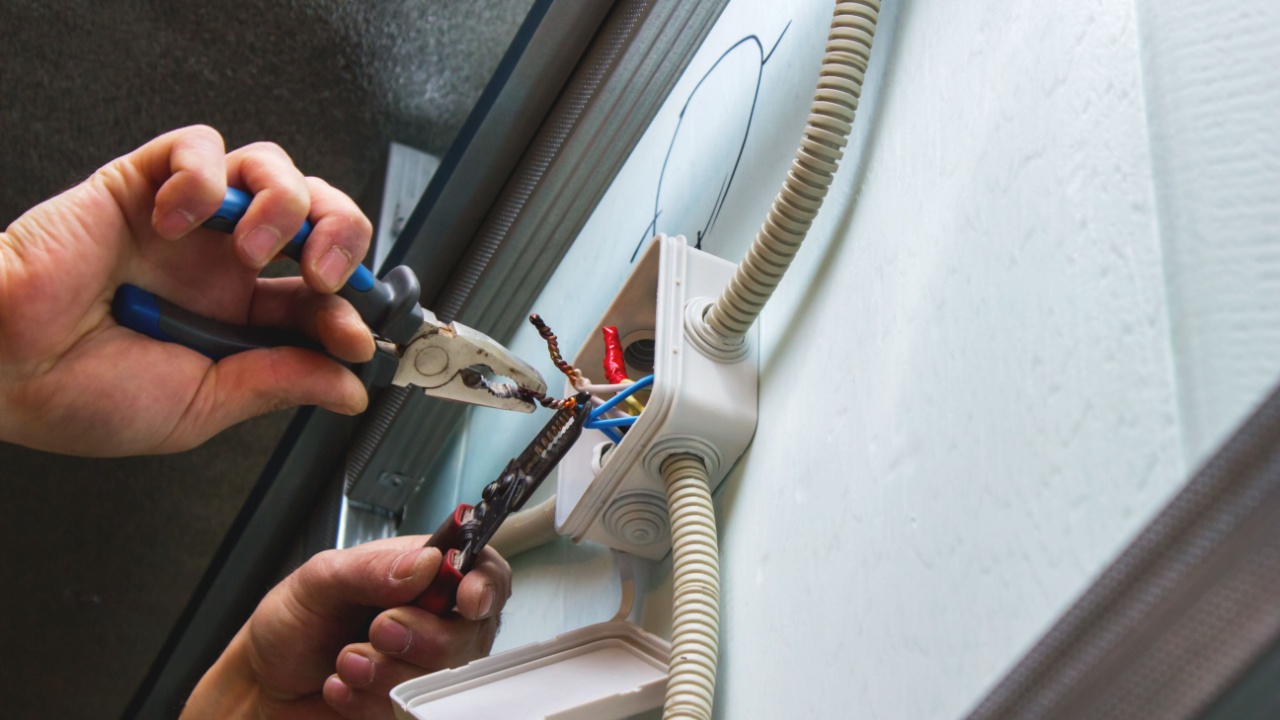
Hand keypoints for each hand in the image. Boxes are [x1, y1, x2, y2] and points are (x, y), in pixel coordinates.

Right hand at [0, 125, 375, 455]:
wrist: (0, 368)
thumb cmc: (82, 393)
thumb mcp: (202, 404)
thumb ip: (278, 384)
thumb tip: (349, 389)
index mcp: (240, 315)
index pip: (322, 294)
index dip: (352, 308)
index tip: (359, 338)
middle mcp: (221, 262)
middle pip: (315, 214)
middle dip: (342, 236)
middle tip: (328, 276)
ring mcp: (188, 220)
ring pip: (270, 169)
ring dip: (284, 202)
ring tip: (255, 249)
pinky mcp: (142, 183)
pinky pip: (197, 147)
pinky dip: (204, 175)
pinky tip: (179, 220)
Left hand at [183, 535, 511, 719]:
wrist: (262, 686)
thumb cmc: (292, 626)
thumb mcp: (319, 580)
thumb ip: (371, 568)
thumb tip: (424, 564)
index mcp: (422, 573)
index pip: (482, 571)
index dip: (484, 585)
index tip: (466, 600)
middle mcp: (434, 618)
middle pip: (471, 631)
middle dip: (421, 636)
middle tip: (376, 629)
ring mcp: (426, 665)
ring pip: (443, 677)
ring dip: (386, 671)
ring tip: (346, 660)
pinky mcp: (412, 705)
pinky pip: (413, 710)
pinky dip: (370, 700)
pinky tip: (345, 687)